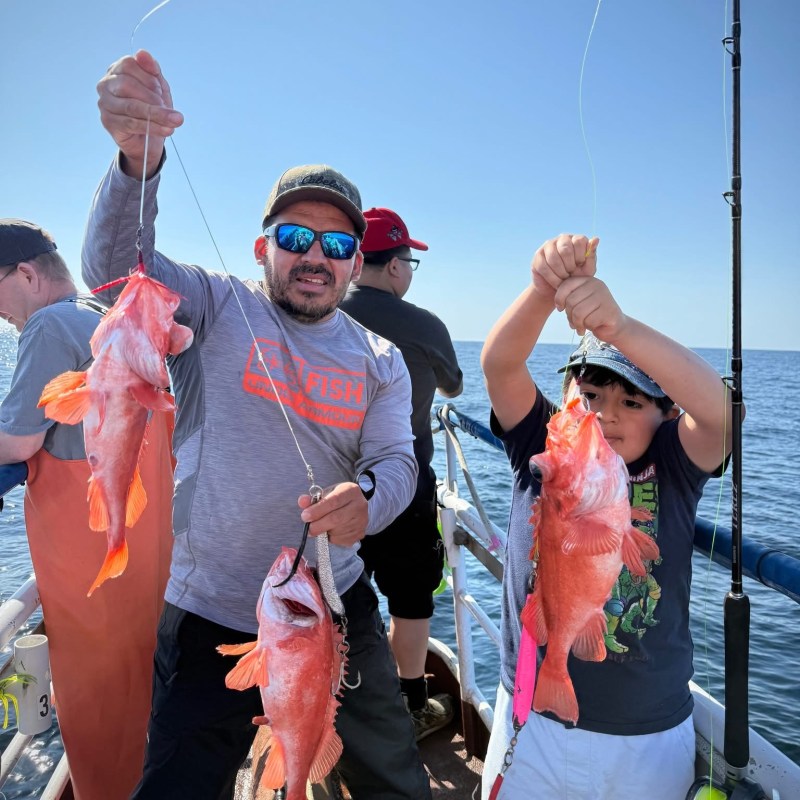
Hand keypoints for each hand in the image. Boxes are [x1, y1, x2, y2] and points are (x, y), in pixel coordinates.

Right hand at [97, 50, 183, 177]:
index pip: (129, 64)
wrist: (147, 140)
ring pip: (131, 106)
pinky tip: (166, 129)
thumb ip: (152, 70)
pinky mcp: (108, 122)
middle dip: (152, 97)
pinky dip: (152, 126)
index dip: (148, 77)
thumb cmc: (151, 109)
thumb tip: (142, 53)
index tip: (161, 90)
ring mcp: (105, 104)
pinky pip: (131, 123)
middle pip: (127, 84)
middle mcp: (106, 84)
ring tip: (175, 120)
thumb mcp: (157, 88)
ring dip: (157, 114)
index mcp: (117, 70)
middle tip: (167, 107)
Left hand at [298, 483, 367, 547]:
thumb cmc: (339, 499)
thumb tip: (302, 501)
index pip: (333, 501)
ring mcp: (361, 521)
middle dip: (318, 525)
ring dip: (324, 532)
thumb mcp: (327, 494)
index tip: (305, 516)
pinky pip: (340, 540)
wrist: (356, 507)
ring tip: (322, 526)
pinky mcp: (360, 534)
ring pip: (337, 532)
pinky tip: (332, 530)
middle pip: (335, 519)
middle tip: (308, 528)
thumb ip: (313, 498)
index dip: (317, 510)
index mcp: (351, 491)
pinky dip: (331, 538)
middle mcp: (359, 505)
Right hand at [530, 234, 598, 299]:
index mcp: (576, 239)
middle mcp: (562, 239)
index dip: (581, 256)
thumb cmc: (576, 278)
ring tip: (564, 279)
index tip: (580, 265)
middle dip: (570, 266)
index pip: (579, 240)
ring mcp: (548, 246)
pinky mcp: (538, 256)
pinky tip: (557, 283)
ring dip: (561, 273)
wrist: (560, 290)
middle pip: (565, 249)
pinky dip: (552, 278)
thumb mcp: (587, 270)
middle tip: (571, 274)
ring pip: (553, 258)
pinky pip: (544, 267)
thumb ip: (591, 256)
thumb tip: (596, 239)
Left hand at [554, 276, 626, 338]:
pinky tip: (592, 327)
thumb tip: (559, 305)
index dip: (559, 299)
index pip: (566, 285)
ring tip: (581, 326)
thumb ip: (567, 298)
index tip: (561, 308)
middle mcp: (597, 285)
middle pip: (571, 301)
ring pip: (579, 312)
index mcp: (587, 280)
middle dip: (569, 315)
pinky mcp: (609, 310)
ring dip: (577, 323)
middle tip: (574, 322)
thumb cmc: (591, 314)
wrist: (611, 326)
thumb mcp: (577, 303)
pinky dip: (588, 327)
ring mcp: (604, 297)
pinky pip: (589, 321)